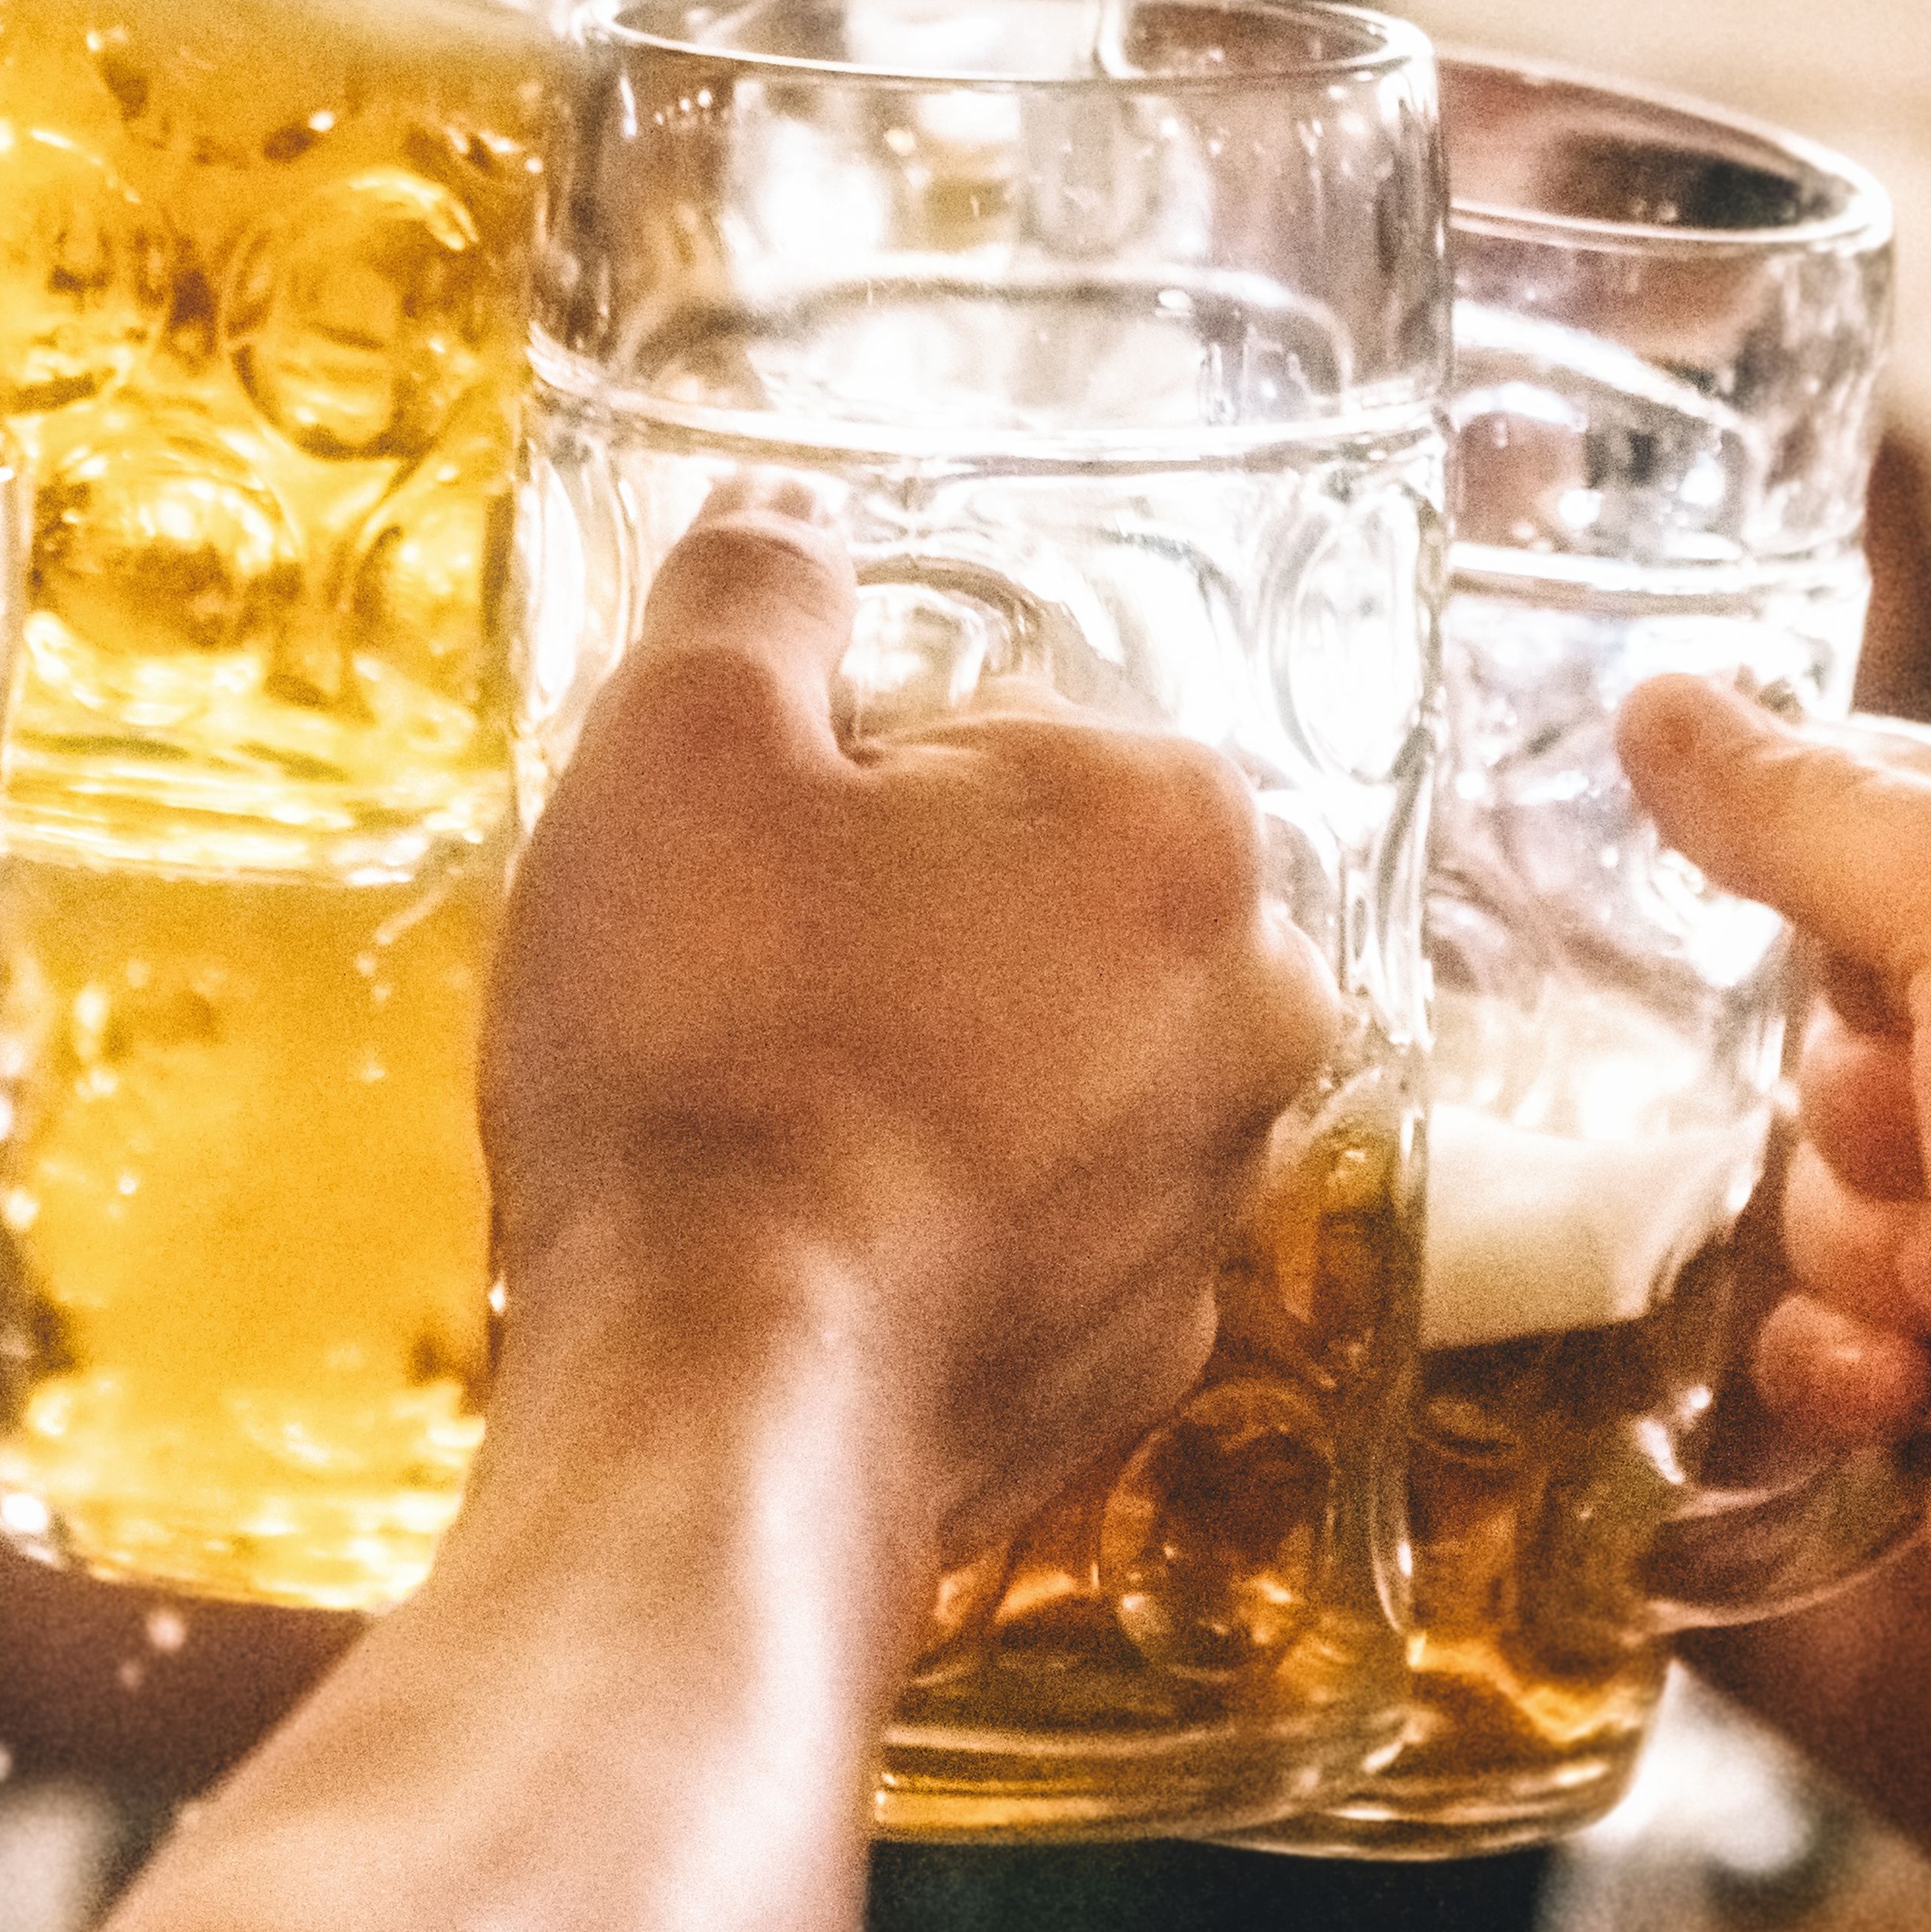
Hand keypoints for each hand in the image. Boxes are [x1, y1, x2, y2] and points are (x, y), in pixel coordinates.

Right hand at [487, 495, 1343, 1560]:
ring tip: (759, 1136)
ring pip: (1036, 1069)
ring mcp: (1211, 1201)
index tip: (738, 881)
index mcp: (1175, 822)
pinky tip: (809, 1256)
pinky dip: (934, 1233)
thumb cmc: (710, 1057)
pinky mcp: (1141, 1361)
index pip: (978, 737)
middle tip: (736, 1002)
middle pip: (1030, 902)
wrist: (725, 1410)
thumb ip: (754, 591)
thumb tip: (788, 521)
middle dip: (892, 931)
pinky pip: (1027, 1237)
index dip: (823, 794)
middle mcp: (1253, 1004)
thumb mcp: (678, 745)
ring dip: (917, 1078)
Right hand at [1623, 679, 1930, 1923]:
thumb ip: (1810, 802)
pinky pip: (1828, 1298)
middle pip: (1861, 997)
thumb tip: (1656, 702)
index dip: (1876, 901)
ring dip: (1856, 1233)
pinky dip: (1855, 1343)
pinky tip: (1929, 1385)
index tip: (1902, 978)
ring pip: (1827, 1159)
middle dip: (1862, 1100)